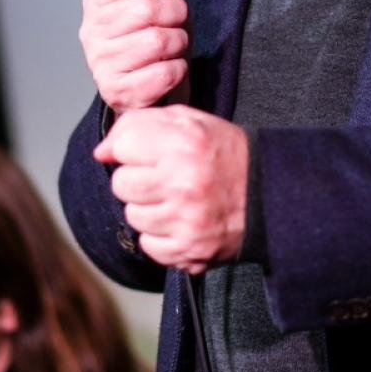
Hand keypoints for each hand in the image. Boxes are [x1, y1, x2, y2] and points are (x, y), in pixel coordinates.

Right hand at [78, 0, 189, 111]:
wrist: (132, 84)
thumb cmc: (142, 36)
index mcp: (96, 0)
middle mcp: (93, 30)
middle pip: (148, 7)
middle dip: (177, 12)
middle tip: (176, 20)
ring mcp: (102, 62)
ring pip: (159, 41)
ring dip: (178, 42)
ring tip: (171, 45)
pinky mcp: (118, 92)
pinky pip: (165, 73)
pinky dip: (177, 69)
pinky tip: (168, 67)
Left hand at [95, 105, 246, 274]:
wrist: (269, 195)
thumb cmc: (223, 154)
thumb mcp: (189, 121)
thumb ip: (139, 124)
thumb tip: (101, 152)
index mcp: (184, 143)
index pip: (122, 146)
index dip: (131, 149)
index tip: (147, 153)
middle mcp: (183, 182)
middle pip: (121, 184)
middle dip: (137, 180)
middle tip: (164, 178)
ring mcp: (185, 220)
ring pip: (132, 215)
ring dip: (148, 208)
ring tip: (175, 200)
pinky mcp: (188, 250)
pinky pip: (147, 244)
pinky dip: (159, 236)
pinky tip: (180, 222)